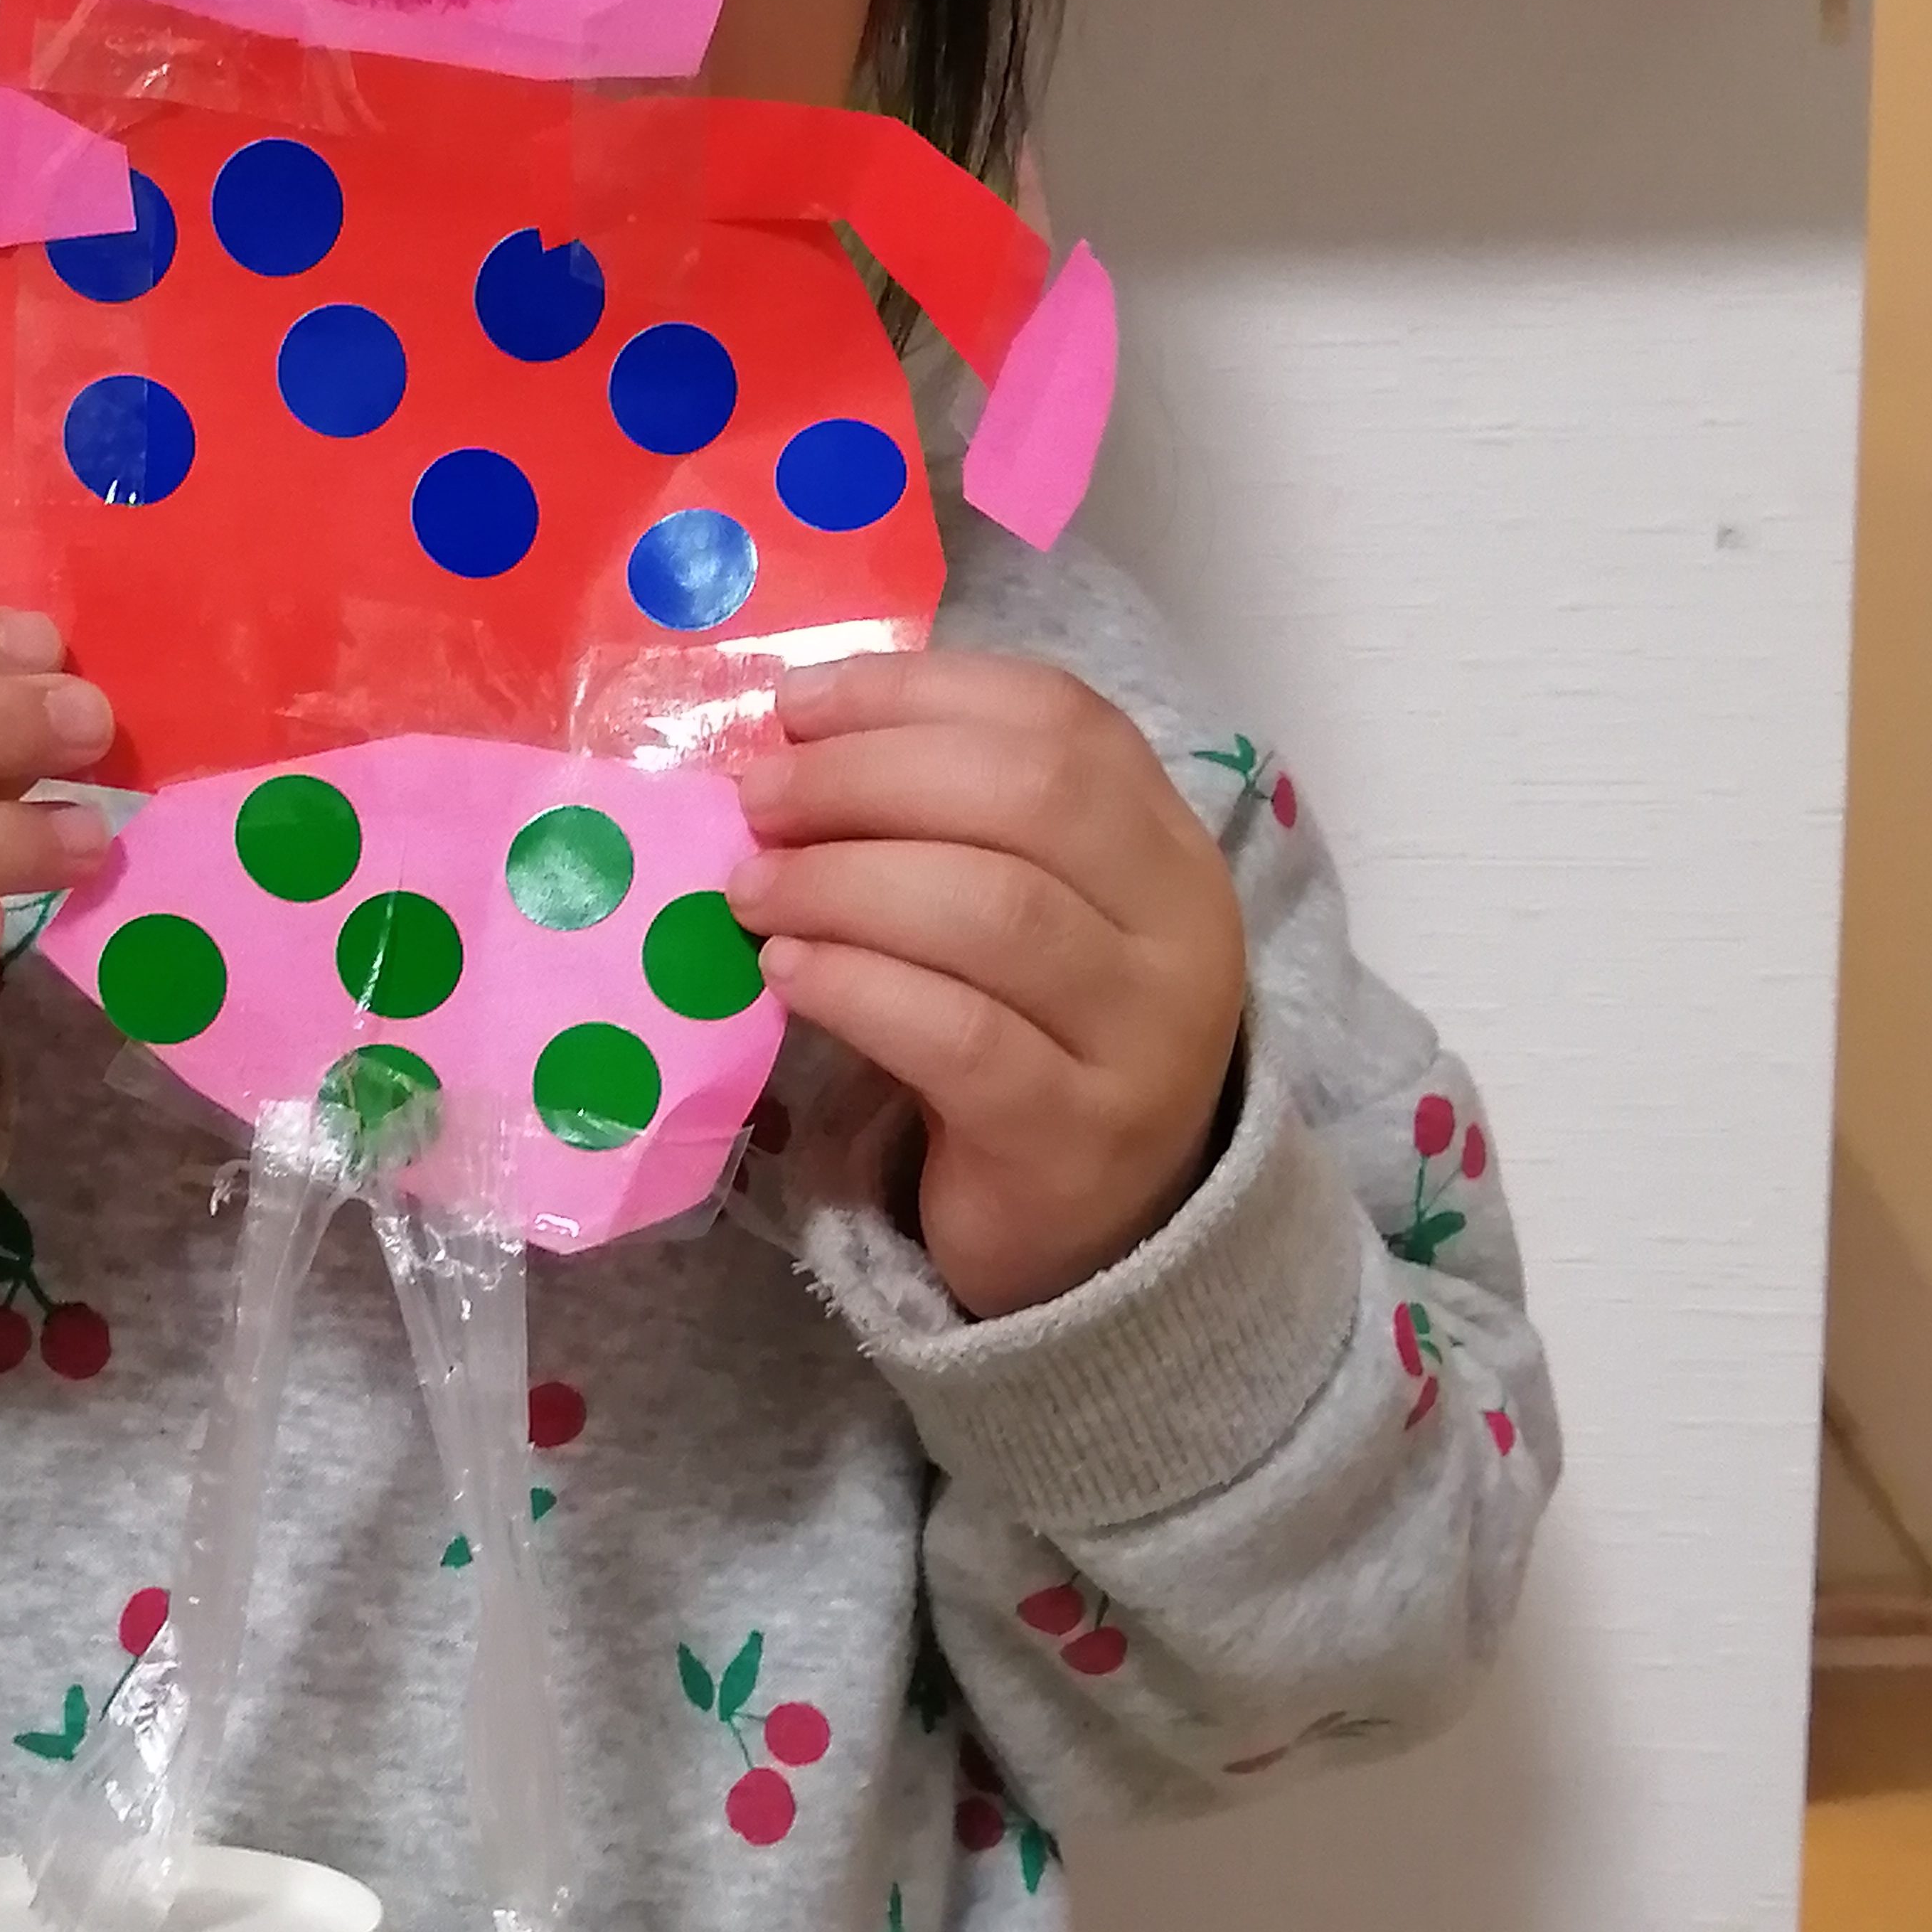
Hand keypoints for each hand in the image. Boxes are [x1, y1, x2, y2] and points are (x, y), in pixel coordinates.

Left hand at [729, 651, 1245, 1318]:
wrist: (1098, 1238)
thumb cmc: (1030, 1044)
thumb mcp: (1018, 917)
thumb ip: (941, 826)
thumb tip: (793, 741)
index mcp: (1164, 844)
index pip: (1059, 719)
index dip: (917, 694)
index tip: (796, 706)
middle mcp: (1180, 928)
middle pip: (1029, 797)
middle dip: (867, 779)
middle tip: (759, 802)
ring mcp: (1143, 1038)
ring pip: (996, 912)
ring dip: (845, 881)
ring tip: (751, 891)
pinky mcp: (1076, 1137)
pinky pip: (959, 1037)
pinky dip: (857, 987)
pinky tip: (787, 973)